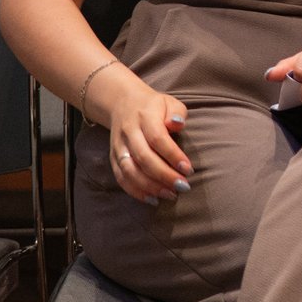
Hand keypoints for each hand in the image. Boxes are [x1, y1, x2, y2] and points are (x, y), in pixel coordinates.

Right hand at [89, 68, 189, 204]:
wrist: (122, 103)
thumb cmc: (154, 106)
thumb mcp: (170, 102)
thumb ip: (177, 113)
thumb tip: (177, 124)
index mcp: (144, 117)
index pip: (158, 139)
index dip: (173, 156)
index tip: (189, 169)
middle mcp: (129, 133)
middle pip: (143, 158)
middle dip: (164, 175)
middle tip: (183, 186)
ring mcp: (119, 147)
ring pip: (130, 171)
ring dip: (150, 186)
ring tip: (170, 195)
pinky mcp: (113, 158)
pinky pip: (121, 178)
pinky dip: (135, 191)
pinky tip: (152, 198)